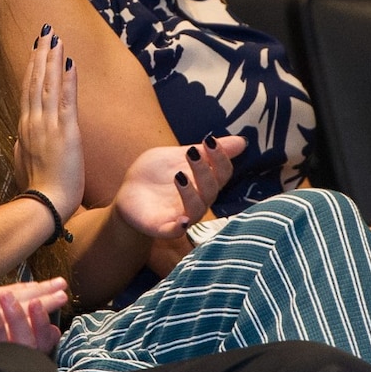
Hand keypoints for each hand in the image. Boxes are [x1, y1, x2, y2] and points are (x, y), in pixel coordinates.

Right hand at [0, 278, 67, 363]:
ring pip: (12, 310)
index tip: (44, 285)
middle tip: (63, 287)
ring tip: (58, 301)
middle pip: (11, 295)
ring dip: (36, 305)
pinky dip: (20, 330)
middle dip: (38, 292)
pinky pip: (2, 334)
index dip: (24, 289)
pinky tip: (37, 328)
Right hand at [14, 26, 82, 218]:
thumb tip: (20, 136)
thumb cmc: (37, 189)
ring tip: (56, 38)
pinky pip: (67, 99)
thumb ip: (23, 145)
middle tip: (45, 32)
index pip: (27, 91)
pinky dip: (68, 79)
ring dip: (52, 59)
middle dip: (40, 55)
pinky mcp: (66, 131)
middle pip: (35, 81)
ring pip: (48, 84)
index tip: (34, 51)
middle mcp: (33, 122)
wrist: (45, 205)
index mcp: (24, 128)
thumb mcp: (24, 163)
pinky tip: (70, 62)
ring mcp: (48, 125)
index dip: (31, 69)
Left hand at [112, 135, 244, 237]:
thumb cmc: (156, 174)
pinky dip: (180, 226)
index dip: (221, 157)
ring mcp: (181, 215)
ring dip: (192, 193)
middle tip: (192, 153)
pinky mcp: (163, 227)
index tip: (210, 140)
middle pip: (211, 189)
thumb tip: (242, 141)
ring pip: (197, 210)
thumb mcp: (178, 156)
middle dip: (205, 170)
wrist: (127, 192)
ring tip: (179, 175)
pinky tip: (181, 219)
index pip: (222, 173)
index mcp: (204, 183)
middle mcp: (199, 201)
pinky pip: (176, 231)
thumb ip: (206, 151)